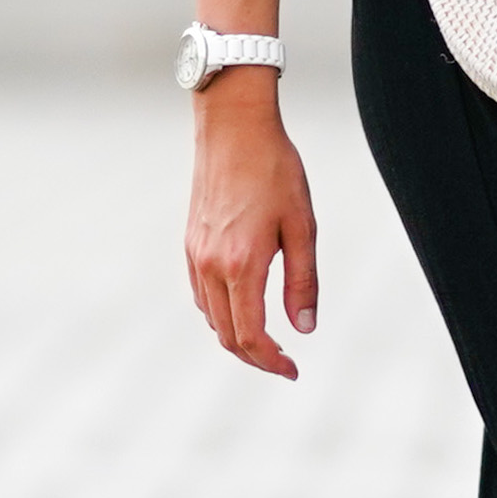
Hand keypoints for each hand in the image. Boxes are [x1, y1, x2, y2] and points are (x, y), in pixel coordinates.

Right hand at [184, 77, 320, 378]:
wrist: (233, 127)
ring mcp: (196, 255)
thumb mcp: (302, 225)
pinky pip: (201, 295)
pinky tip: (243, 307)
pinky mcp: (191, 243)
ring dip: (237, 337)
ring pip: (211, 318)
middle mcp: (212, 265)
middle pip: (227, 335)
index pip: (251, 335)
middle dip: (256, 357)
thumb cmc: (275, 169)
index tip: (293, 370)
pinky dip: (221, 313)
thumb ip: (303, 280)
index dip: (272, 361)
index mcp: (242, 264)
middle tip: (284, 363)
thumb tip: (305, 327)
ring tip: (268, 339)